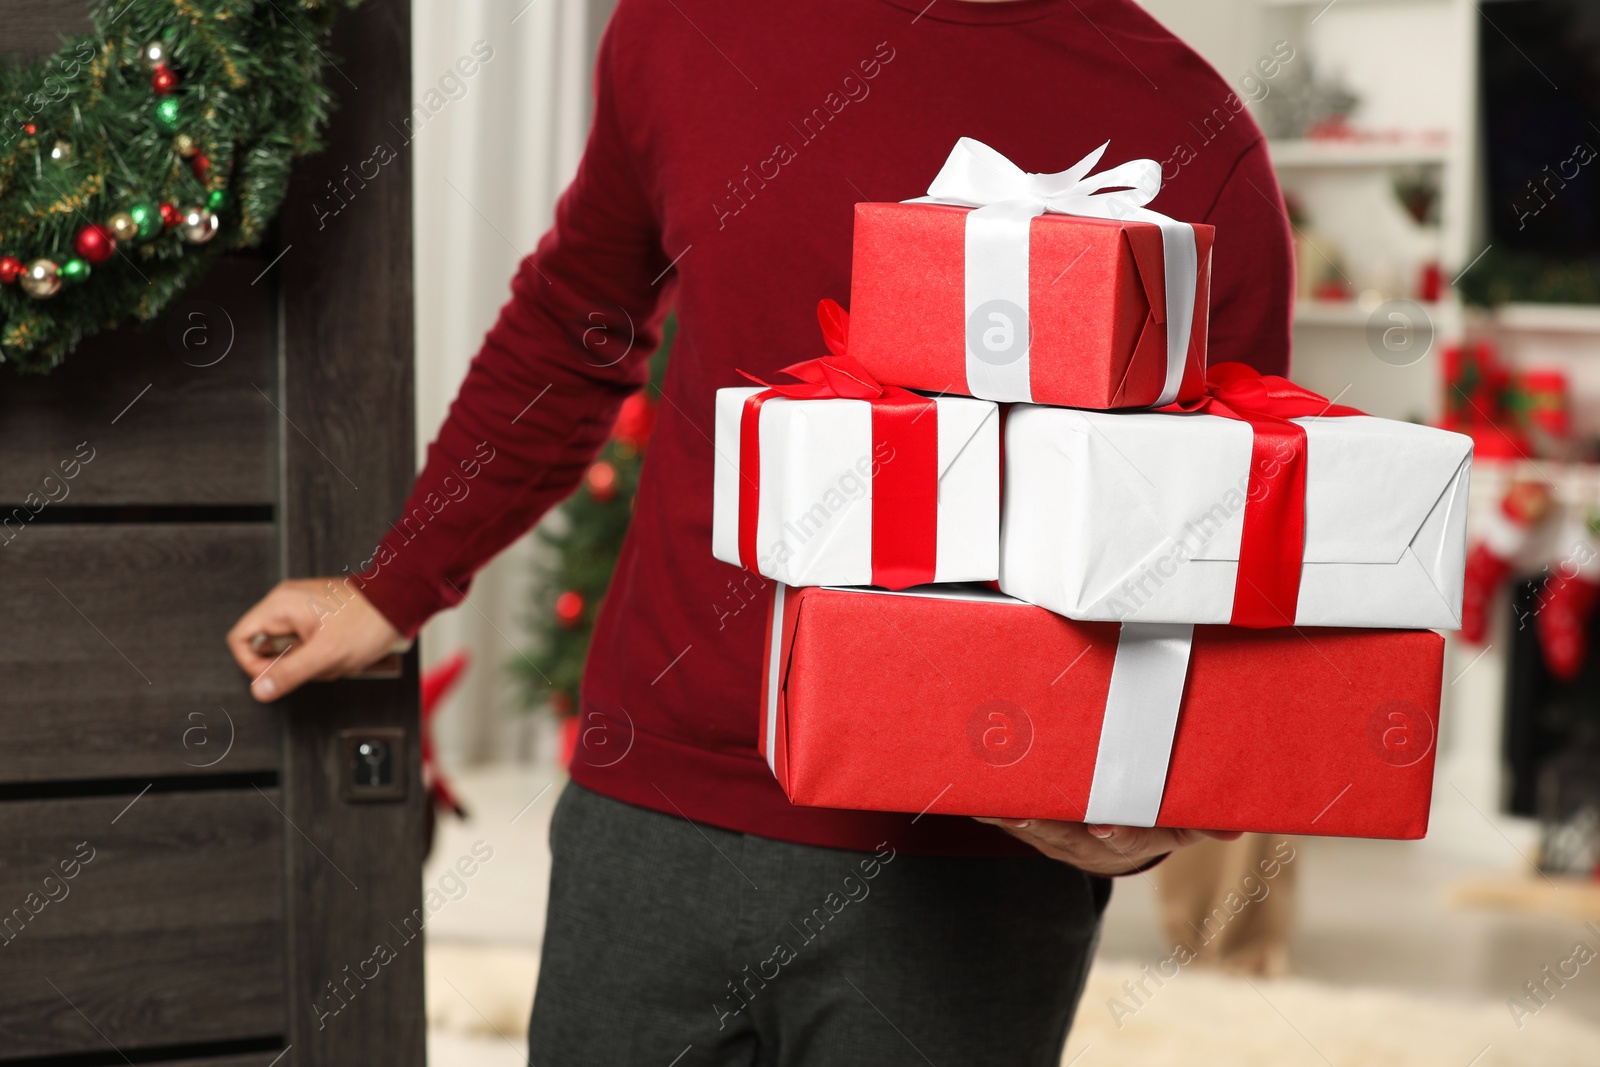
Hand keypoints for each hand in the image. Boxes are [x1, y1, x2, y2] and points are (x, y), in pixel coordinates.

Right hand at [226, 578, 403, 701]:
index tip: (278, 675)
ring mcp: (302, 610)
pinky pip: (307, 645)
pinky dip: (323, 655)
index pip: (240, 639)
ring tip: (335, 654)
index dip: (254, 663)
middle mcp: (286, 603)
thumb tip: (260, 689)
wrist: (400, 604)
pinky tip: (341, 651)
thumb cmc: (368, 620)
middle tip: (317, 661)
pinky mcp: (318, 617)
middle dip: (293, 664)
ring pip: (290, 650)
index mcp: (280, 605)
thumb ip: (288, 673)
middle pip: (267, 647)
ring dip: (312, 662)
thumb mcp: (325, 654)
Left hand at [973, 818, 1241, 875]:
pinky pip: (1014, 824)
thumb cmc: (1152, 819)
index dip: (1117, 833)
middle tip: (1020, 806)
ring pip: (1035, 831)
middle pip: (1068, 835)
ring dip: (1010, 817)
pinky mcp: (1036, 833)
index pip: (1127, 838)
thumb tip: (1237, 828)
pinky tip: (972, 798)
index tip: (1102, 824)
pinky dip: (994, 812)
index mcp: (1132, 840)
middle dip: (1043, 822)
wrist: (1116, 841)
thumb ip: (1201, 823)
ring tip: (988, 798)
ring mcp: (1060, 842)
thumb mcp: (1180, 824)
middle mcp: (1091, 846)